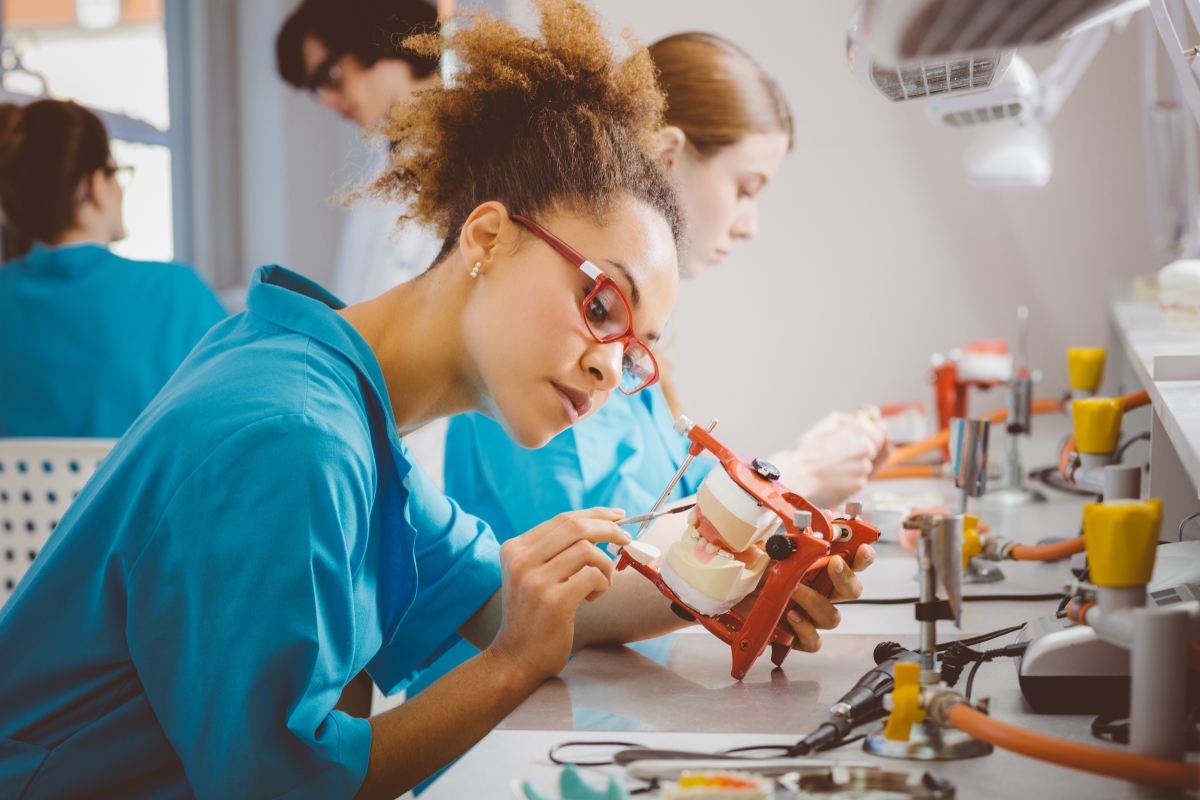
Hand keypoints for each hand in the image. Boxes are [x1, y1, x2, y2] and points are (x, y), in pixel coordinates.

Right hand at [486, 509, 630, 682]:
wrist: (516, 659)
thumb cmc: (533, 617)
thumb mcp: (531, 576)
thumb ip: (554, 552)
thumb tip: (600, 527)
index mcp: (515, 548)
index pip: (562, 518)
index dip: (595, 514)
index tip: (618, 516)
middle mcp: (521, 560)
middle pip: (577, 527)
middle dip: (610, 530)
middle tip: (627, 541)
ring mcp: (535, 580)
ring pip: (588, 550)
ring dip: (605, 565)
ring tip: (601, 584)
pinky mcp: (553, 601)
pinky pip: (593, 575)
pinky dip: (602, 583)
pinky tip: (593, 597)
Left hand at [733, 543, 875, 653]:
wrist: (727, 599)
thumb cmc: (751, 573)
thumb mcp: (767, 550)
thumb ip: (788, 539)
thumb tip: (804, 523)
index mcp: (819, 570)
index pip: (852, 562)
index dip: (863, 556)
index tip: (862, 548)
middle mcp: (820, 593)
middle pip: (852, 591)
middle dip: (846, 577)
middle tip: (834, 564)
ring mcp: (810, 617)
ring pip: (832, 617)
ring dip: (815, 600)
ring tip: (795, 588)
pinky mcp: (797, 638)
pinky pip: (814, 641)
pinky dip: (805, 629)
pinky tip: (791, 616)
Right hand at [770, 406, 890, 507]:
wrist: (796, 474)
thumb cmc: (806, 450)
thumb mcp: (823, 426)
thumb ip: (842, 420)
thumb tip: (853, 418)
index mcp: (858, 429)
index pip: (879, 432)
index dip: (871, 436)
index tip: (863, 440)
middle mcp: (866, 447)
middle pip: (875, 449)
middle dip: (864, 451)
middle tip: (843, 454)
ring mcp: (864, 466)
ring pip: (867, 465)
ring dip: (856, 465)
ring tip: (834, 465)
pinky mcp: (859, 483)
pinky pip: (859, 479)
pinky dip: (850, 478)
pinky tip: (834, 475)